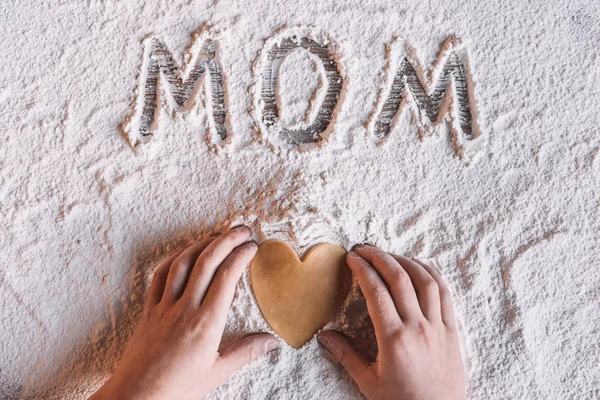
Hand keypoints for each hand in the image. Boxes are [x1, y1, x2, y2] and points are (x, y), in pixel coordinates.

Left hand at [91, 226, 278, 399]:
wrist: (136, 396)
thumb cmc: (177, 388)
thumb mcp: (217, 372)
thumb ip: (246, 352)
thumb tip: (272, 341)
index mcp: (206, 323)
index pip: (227, 277)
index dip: (241, 256)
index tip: (253, 247)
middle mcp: (185, 308)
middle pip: (206, 261)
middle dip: (226, 240)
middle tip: (242, 230)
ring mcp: (164, 306)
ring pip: (182, 263)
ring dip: (202, 243)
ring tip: (218, 234)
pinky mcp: (149, 309)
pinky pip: (160, 275)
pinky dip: (174, 258)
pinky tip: (185, 253)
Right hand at [318, 245, 464, 399]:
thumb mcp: (369, 382)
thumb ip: (346, 355)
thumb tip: (324, 336)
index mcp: (393, 339)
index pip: (375, 291)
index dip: (362, 269)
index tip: (351, 257)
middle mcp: (418, 327)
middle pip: (399, 278)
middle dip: (379, 257)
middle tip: (364, 248)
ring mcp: (438, 327)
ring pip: (424, 280)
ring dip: (405, 261)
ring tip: (389, 255)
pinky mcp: (452, 331)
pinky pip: (445, 294)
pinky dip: (432, 274)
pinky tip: (420, 267)